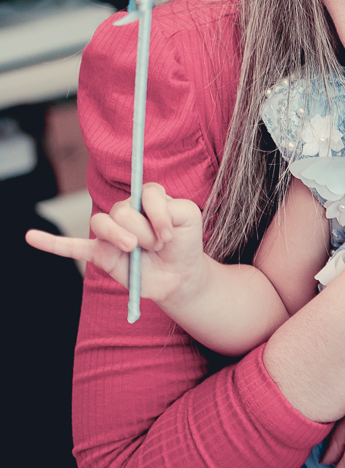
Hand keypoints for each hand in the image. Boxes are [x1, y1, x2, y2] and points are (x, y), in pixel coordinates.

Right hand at [25, 182, 207, 303]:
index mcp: (147, 198)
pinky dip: (51, 243)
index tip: (170, 234)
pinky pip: (71, 246)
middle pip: (123, 210)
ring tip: (135, 250)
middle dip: (145, 232)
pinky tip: (32, 237)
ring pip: (101, 223)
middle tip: (158, 246)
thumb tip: (142, 220)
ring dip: (121, 238)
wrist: (180, 275)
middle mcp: (126, 211)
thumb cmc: (184, 242)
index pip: (146, 192)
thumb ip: (171, 208)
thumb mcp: (189, 218)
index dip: (158, 213)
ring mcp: (111, 233)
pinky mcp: (101, 253)